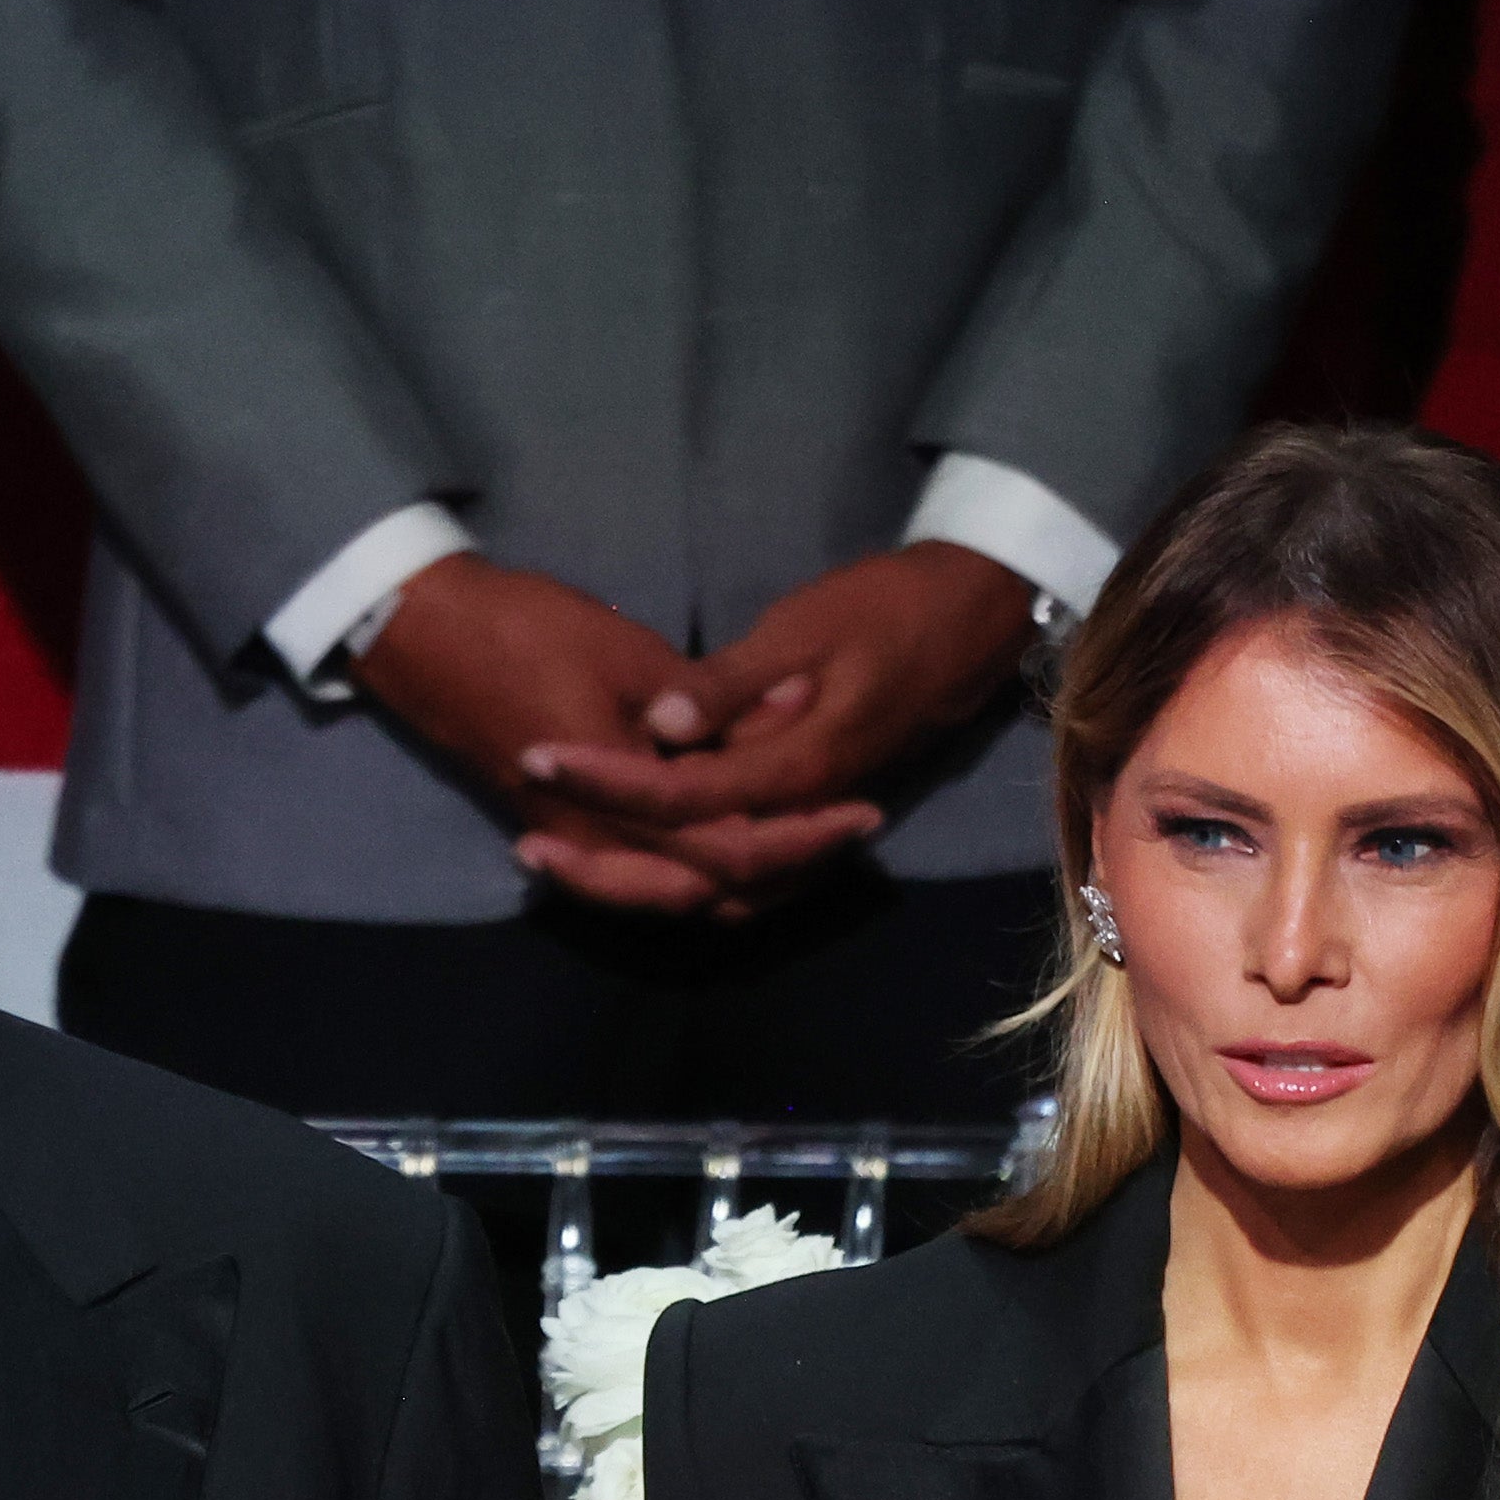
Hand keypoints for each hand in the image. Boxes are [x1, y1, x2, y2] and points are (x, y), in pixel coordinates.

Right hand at [351, 559, 878, 917]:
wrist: (426, 634)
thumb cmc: (525, 631)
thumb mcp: (629, 654)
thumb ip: (703, 703)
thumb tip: (788, 714)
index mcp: (614, 798)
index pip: (724, 848)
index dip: (797, 839)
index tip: (857, 811)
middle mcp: (590, 839)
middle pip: (699, 895)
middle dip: (776, 874)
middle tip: (840, 839)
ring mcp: (567, 838)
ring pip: (663, 895)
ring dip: (732, 882)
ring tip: (797, 849)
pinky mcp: (555, 824)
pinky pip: (632, 872)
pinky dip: (685, 870)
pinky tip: (724, 847)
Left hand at [519, 542, 1035, 906]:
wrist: (973, 618)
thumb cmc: (891, 608)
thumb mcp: (807, 628)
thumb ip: (734, 683)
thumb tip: (662, 723)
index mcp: (800, 767)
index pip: (683, 798)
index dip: (605, 782)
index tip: (536, 757)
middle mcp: (805, 815)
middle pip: (693, 876)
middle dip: (606, 871)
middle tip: (527, 851)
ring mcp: (810, 824)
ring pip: (717, 891)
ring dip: (640, 882)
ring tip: (557, 859)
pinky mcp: (810, 817)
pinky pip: (741, 874)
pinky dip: (681, 872)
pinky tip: (626, 850)